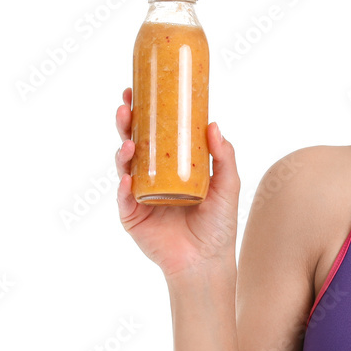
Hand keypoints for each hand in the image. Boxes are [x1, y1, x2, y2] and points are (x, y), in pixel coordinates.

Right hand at [114, 87, 240, 277]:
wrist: (207, 261)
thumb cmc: (219, 224)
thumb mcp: (227, 185)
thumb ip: (223, 156)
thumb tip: (213, 123)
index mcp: (172, 166)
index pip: (156, 133)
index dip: (148, 112)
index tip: (143, 89)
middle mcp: (152, 176)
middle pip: (134, 143)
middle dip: (127, 123)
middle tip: (126, 105)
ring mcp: (139, 195)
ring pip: (124, 166)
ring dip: (123, 151)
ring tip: (128, 142)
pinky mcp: (132, 216)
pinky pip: (124, 198)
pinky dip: (124, 187)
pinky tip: (128, 178)